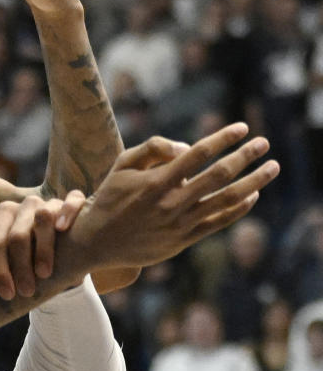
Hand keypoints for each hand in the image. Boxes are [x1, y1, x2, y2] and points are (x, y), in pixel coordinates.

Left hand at [0, 191, 86, 298]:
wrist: (54, 257)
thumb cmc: (16, 253)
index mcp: (5, 212)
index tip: (6, 293)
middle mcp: (27, 205)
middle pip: (19, 234)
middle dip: (20, 266)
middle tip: (25, 290)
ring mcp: (51, 203)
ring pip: (43, 217)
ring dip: (43, 248)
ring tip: (43, 274)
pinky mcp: (76, 205)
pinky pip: (74, 200)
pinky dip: (68, 211)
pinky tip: (63, 229)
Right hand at [69, 124, 277, 274]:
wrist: (98, 242)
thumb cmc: (111, 197)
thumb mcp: (122, 164)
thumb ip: (153, 148)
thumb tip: (186, 147)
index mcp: (157, 180)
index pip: (199, 153)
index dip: (223, 138)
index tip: (242, 127)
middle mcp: (172, 202)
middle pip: (219, 175)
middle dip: (246, 156)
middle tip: (264, 142)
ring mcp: (181, 223)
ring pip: (226, 200)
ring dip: (253, 182)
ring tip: (272, 168)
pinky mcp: (184, 240)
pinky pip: (219, 222)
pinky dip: (239, 208)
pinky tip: (253, 195)